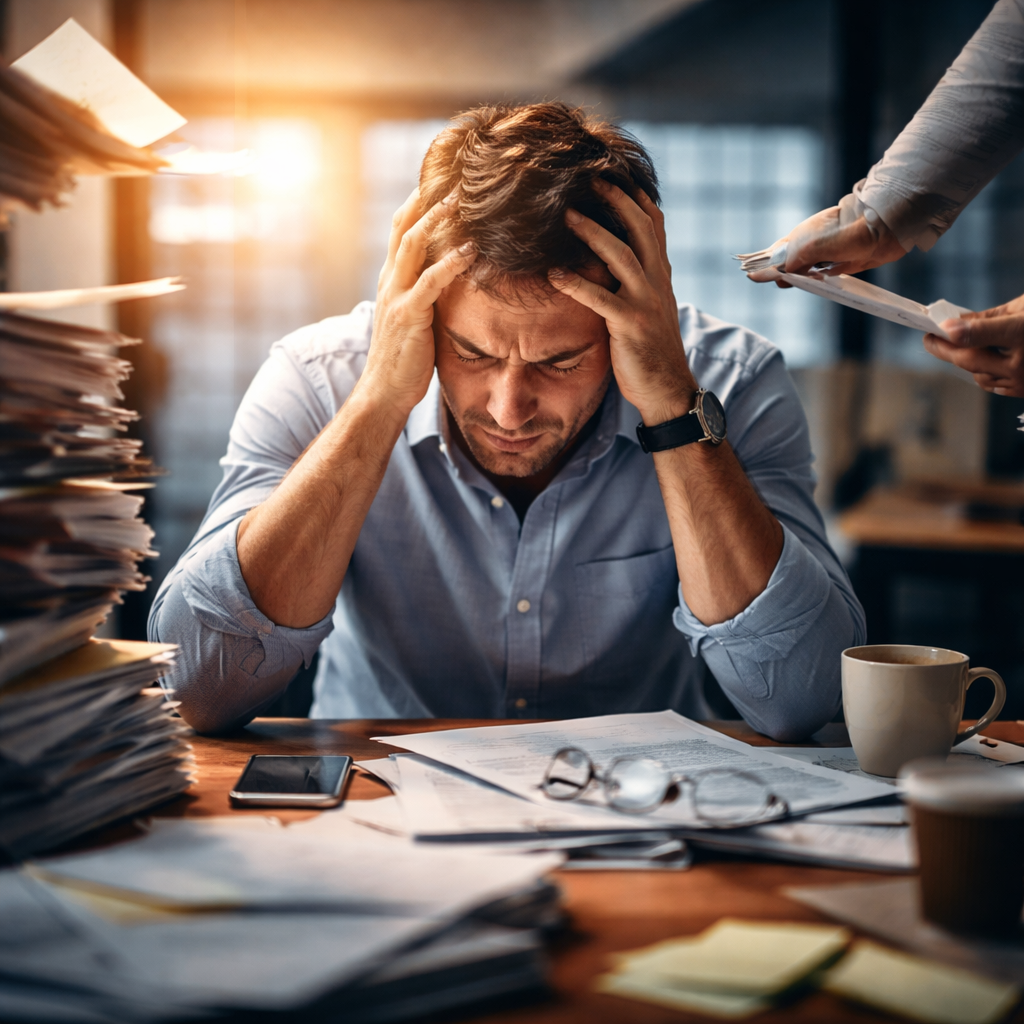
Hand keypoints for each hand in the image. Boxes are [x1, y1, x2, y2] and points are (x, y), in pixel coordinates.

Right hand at [360, 188, 475, 415]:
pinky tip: (470, 250)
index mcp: (391, 277)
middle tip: (454, 172)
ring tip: (463, 200)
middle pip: (404, 224)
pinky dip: (450, 263)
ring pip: (413, 245)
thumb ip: (428, 290)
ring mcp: (396, 296)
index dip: (420, 198)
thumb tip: (454, 271)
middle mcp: (390, 279)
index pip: (402, 225)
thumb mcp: (415, 314)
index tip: (443, 175)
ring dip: (438, 219)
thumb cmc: (405, 356)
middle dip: (427, 196)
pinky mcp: (408, 316)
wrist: (383, 391)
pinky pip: (430, 282)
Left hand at [547, 179, 696, 423]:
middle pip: (640, 228)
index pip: (653, 224)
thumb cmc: (650, 350)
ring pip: (621, 255)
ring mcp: (646, 302)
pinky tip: (553, 274)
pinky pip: (601, 299)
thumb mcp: (648, 308)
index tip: (612, 172)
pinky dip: (576, 284)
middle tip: (588, 177)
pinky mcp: (630, 325)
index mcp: (660, 275)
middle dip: (615, 199)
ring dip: (593, 232)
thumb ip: (635, 282)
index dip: (635, 196)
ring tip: (566, 215)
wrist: (668, 389)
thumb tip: (613, 260)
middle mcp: (657, 282)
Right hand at [746, 204, 905, 285]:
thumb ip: (792, 263)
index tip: (750, 274)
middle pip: (788, 264)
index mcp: (800, 237)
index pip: (774, 254)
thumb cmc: (849, 233)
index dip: (763, 265)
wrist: (886, 228)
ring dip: (799, 279)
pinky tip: (814, 286)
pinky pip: (823, 276)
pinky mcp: (843, 263)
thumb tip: (777, 277)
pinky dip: (816, 282)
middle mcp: (811, 245)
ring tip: (792, 285)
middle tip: (774, 281)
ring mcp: (827, 254)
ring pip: (805, 271)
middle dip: (780, 274)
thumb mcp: (812, 248)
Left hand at [923, 294, 1023, 395]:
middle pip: (972, 360)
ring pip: (978, 375)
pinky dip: (981, 372)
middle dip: (945, 350)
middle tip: (929, 338)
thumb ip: (989, 319)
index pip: (988, 332)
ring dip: (963, 362)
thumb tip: (955, 324)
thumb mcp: (1023, 308)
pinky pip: (992, 385)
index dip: (964, 330)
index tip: (941, 328)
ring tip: (951, 347)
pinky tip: (975, 360)